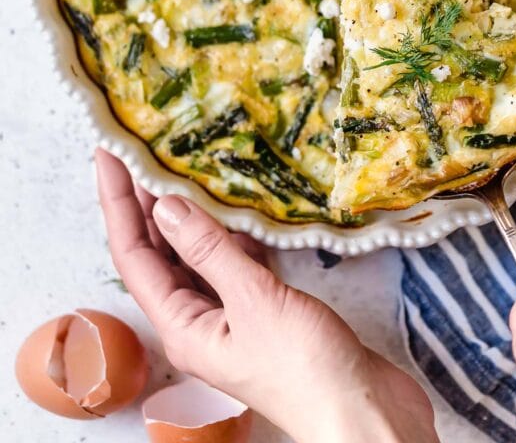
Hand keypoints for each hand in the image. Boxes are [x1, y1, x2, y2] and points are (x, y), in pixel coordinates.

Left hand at [95, 149, 437, 442]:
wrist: (363, 412)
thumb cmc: (304, 368)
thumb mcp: (253, 301)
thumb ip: (210, 251)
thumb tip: (165, 205)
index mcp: (181, 326)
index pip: (133, 254)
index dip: (118, 201)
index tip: (109, 153)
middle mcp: (198, 320)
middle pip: (159, 251)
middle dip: (147, 201)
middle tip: (144, 146)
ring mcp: (231, 315)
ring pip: (198, 253)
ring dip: (191, 212)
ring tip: (185, 162)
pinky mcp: (265, 309)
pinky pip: (236, 260)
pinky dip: (233, 230)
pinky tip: (238, 201)